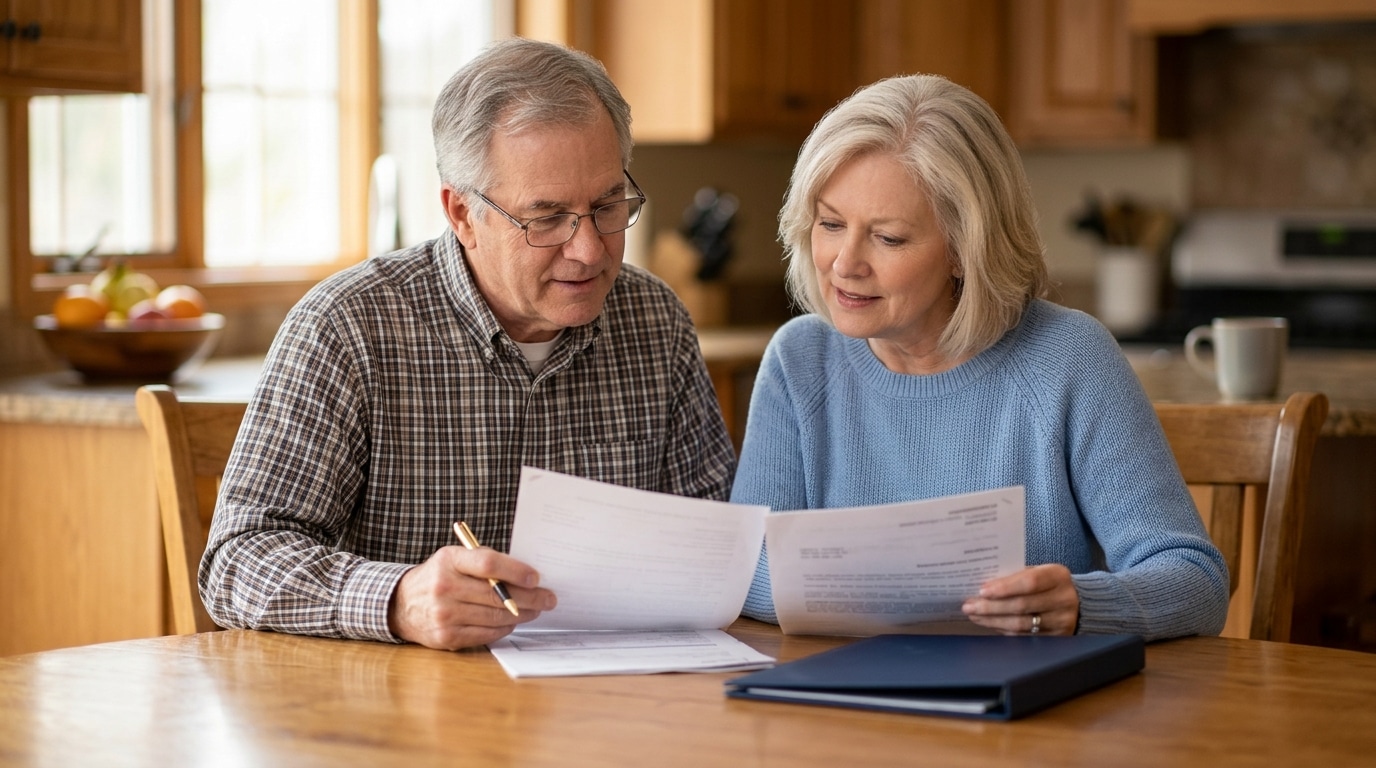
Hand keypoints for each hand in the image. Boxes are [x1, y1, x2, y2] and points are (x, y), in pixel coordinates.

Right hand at [387, 545, 555, 649]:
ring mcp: (444, 615)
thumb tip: (525, 575)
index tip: (536, 577)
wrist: (401, 604)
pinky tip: (513, 622)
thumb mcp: (454, 559)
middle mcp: (444, 587)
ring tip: (536, 609)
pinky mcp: (447, 637)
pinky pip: (486, 634)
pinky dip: (504, 628)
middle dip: (530, 597)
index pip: (488, 564)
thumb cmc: (438, 577)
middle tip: (549, 598)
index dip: (516, 571)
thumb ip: (483, 562)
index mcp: (448, 561)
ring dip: (522, 614)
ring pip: (495, 617)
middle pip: (497, 594)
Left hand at [961, 564, 1078, 635]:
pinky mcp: (1056, 638)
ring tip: (974, 615)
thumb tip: (983, 586)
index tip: (982, 591)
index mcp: (1058, 576)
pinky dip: (1003, 630)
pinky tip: (989, 623)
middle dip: (991, 607)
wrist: (1077, 601)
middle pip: (1022, 606)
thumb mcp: (1039, 571)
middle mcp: (1064, 599)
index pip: (1029, 582)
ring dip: (992, 620)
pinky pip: (1023, 636)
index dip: (1004, 587)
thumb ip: (1016, 576)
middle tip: (969, 605)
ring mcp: (1062, 621)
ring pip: (1021, 625)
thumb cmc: (1048, 583)